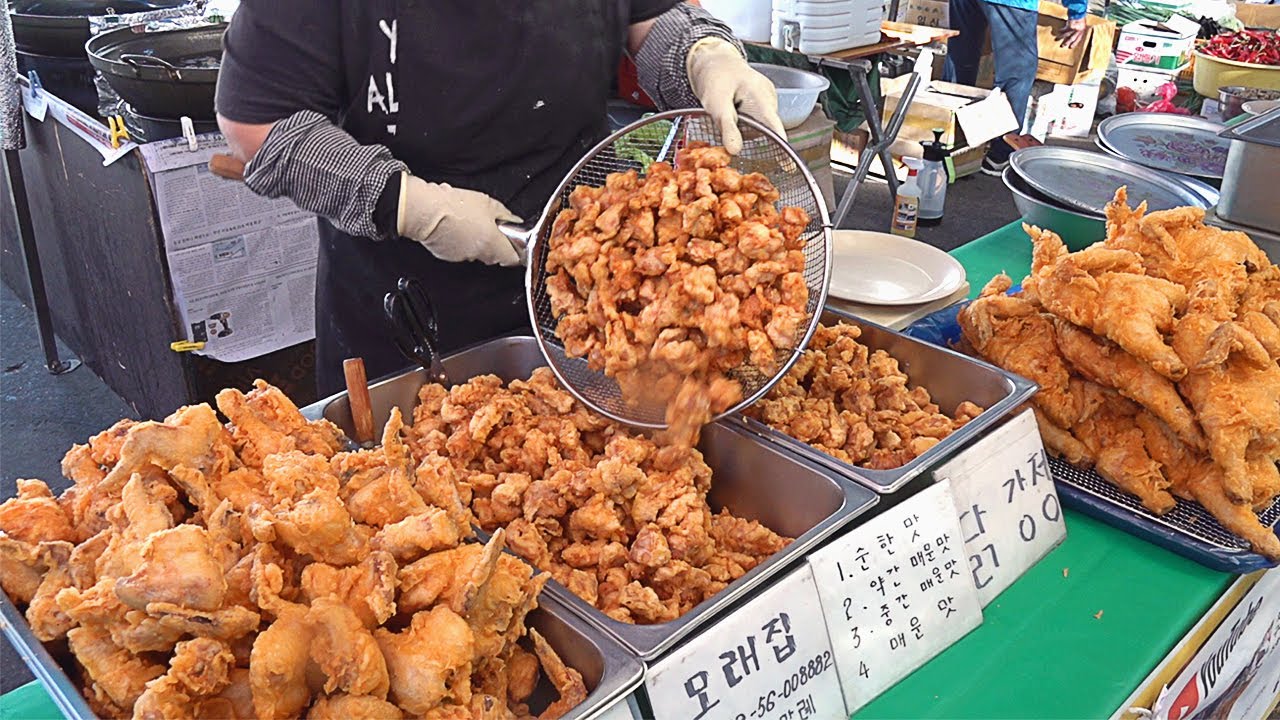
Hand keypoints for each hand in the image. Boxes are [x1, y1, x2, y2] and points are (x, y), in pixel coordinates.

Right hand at [397, 173, 522, 265]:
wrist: (425, 209)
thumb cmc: (454, 205)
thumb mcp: (489, 203)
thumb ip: (506, 215)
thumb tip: (513, 221)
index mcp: (492, 243)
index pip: (514, 258)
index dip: (517, 250)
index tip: (515, 242)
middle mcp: (479, 254)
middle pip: (496, 256)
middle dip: (497, 244)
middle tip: (492, 227)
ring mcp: (463, 257)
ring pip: (479, 254)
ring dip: (479, 243)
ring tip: (471, 224)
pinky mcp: (448, 256)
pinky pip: (462, 252)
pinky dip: (463, 243)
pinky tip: (458, 228)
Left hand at [686, 38, 786, 153]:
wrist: (716, 62)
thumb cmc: (716, 78)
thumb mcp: (716, 104)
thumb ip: (727, 127)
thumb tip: (735, 151)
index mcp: (761, 97)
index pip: (775, 127)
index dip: (782, 147)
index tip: (788, 165)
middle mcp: (769, 100)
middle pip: (763, 131)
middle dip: (743, 132)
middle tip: (723, 116)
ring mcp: (767, 103)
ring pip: (756, 129)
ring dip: (740, 127)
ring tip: (728, 108)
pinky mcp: (762, 107)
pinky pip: (754, 123)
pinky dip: (742, 123)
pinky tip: (733, 109)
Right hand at [1055, 18, 1087, 48]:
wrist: (1078, 11)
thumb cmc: (1080, 16)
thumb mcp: (1081, 23)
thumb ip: (1078, 28)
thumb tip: (1073, 32)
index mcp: (1083, 30)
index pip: (1079, 38)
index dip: (1074, 43)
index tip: (1070, 47)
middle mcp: (1079, 30)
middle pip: (1072, 38)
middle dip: (1066, 42)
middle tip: (1062, 45)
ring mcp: (1075, 28)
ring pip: (1067, 35)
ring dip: (1061, 37)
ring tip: (1056, 39)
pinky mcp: (1070, 26)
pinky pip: (1064, 29)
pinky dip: (1061, 30)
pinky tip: (1058, 30)